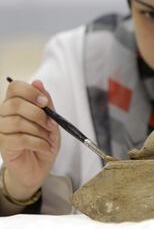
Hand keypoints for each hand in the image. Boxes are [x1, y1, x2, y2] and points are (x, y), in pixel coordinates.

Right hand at [0, 79, 59, 200]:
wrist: (40, 167)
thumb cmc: (44, 142)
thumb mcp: (52, 121)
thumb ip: (46, 103)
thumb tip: (38, 82)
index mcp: (17, 104)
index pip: (14, 87)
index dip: (30, 91)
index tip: (45, 103)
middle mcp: (5, 114)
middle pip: (14, 104)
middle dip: (38, 114)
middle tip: (50, 124)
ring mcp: (2, 130)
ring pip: (18, 122)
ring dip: (40, 131)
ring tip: (48, 138)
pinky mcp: (3, 145)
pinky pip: (21, 139)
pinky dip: (38, 143)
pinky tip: (45, 147)